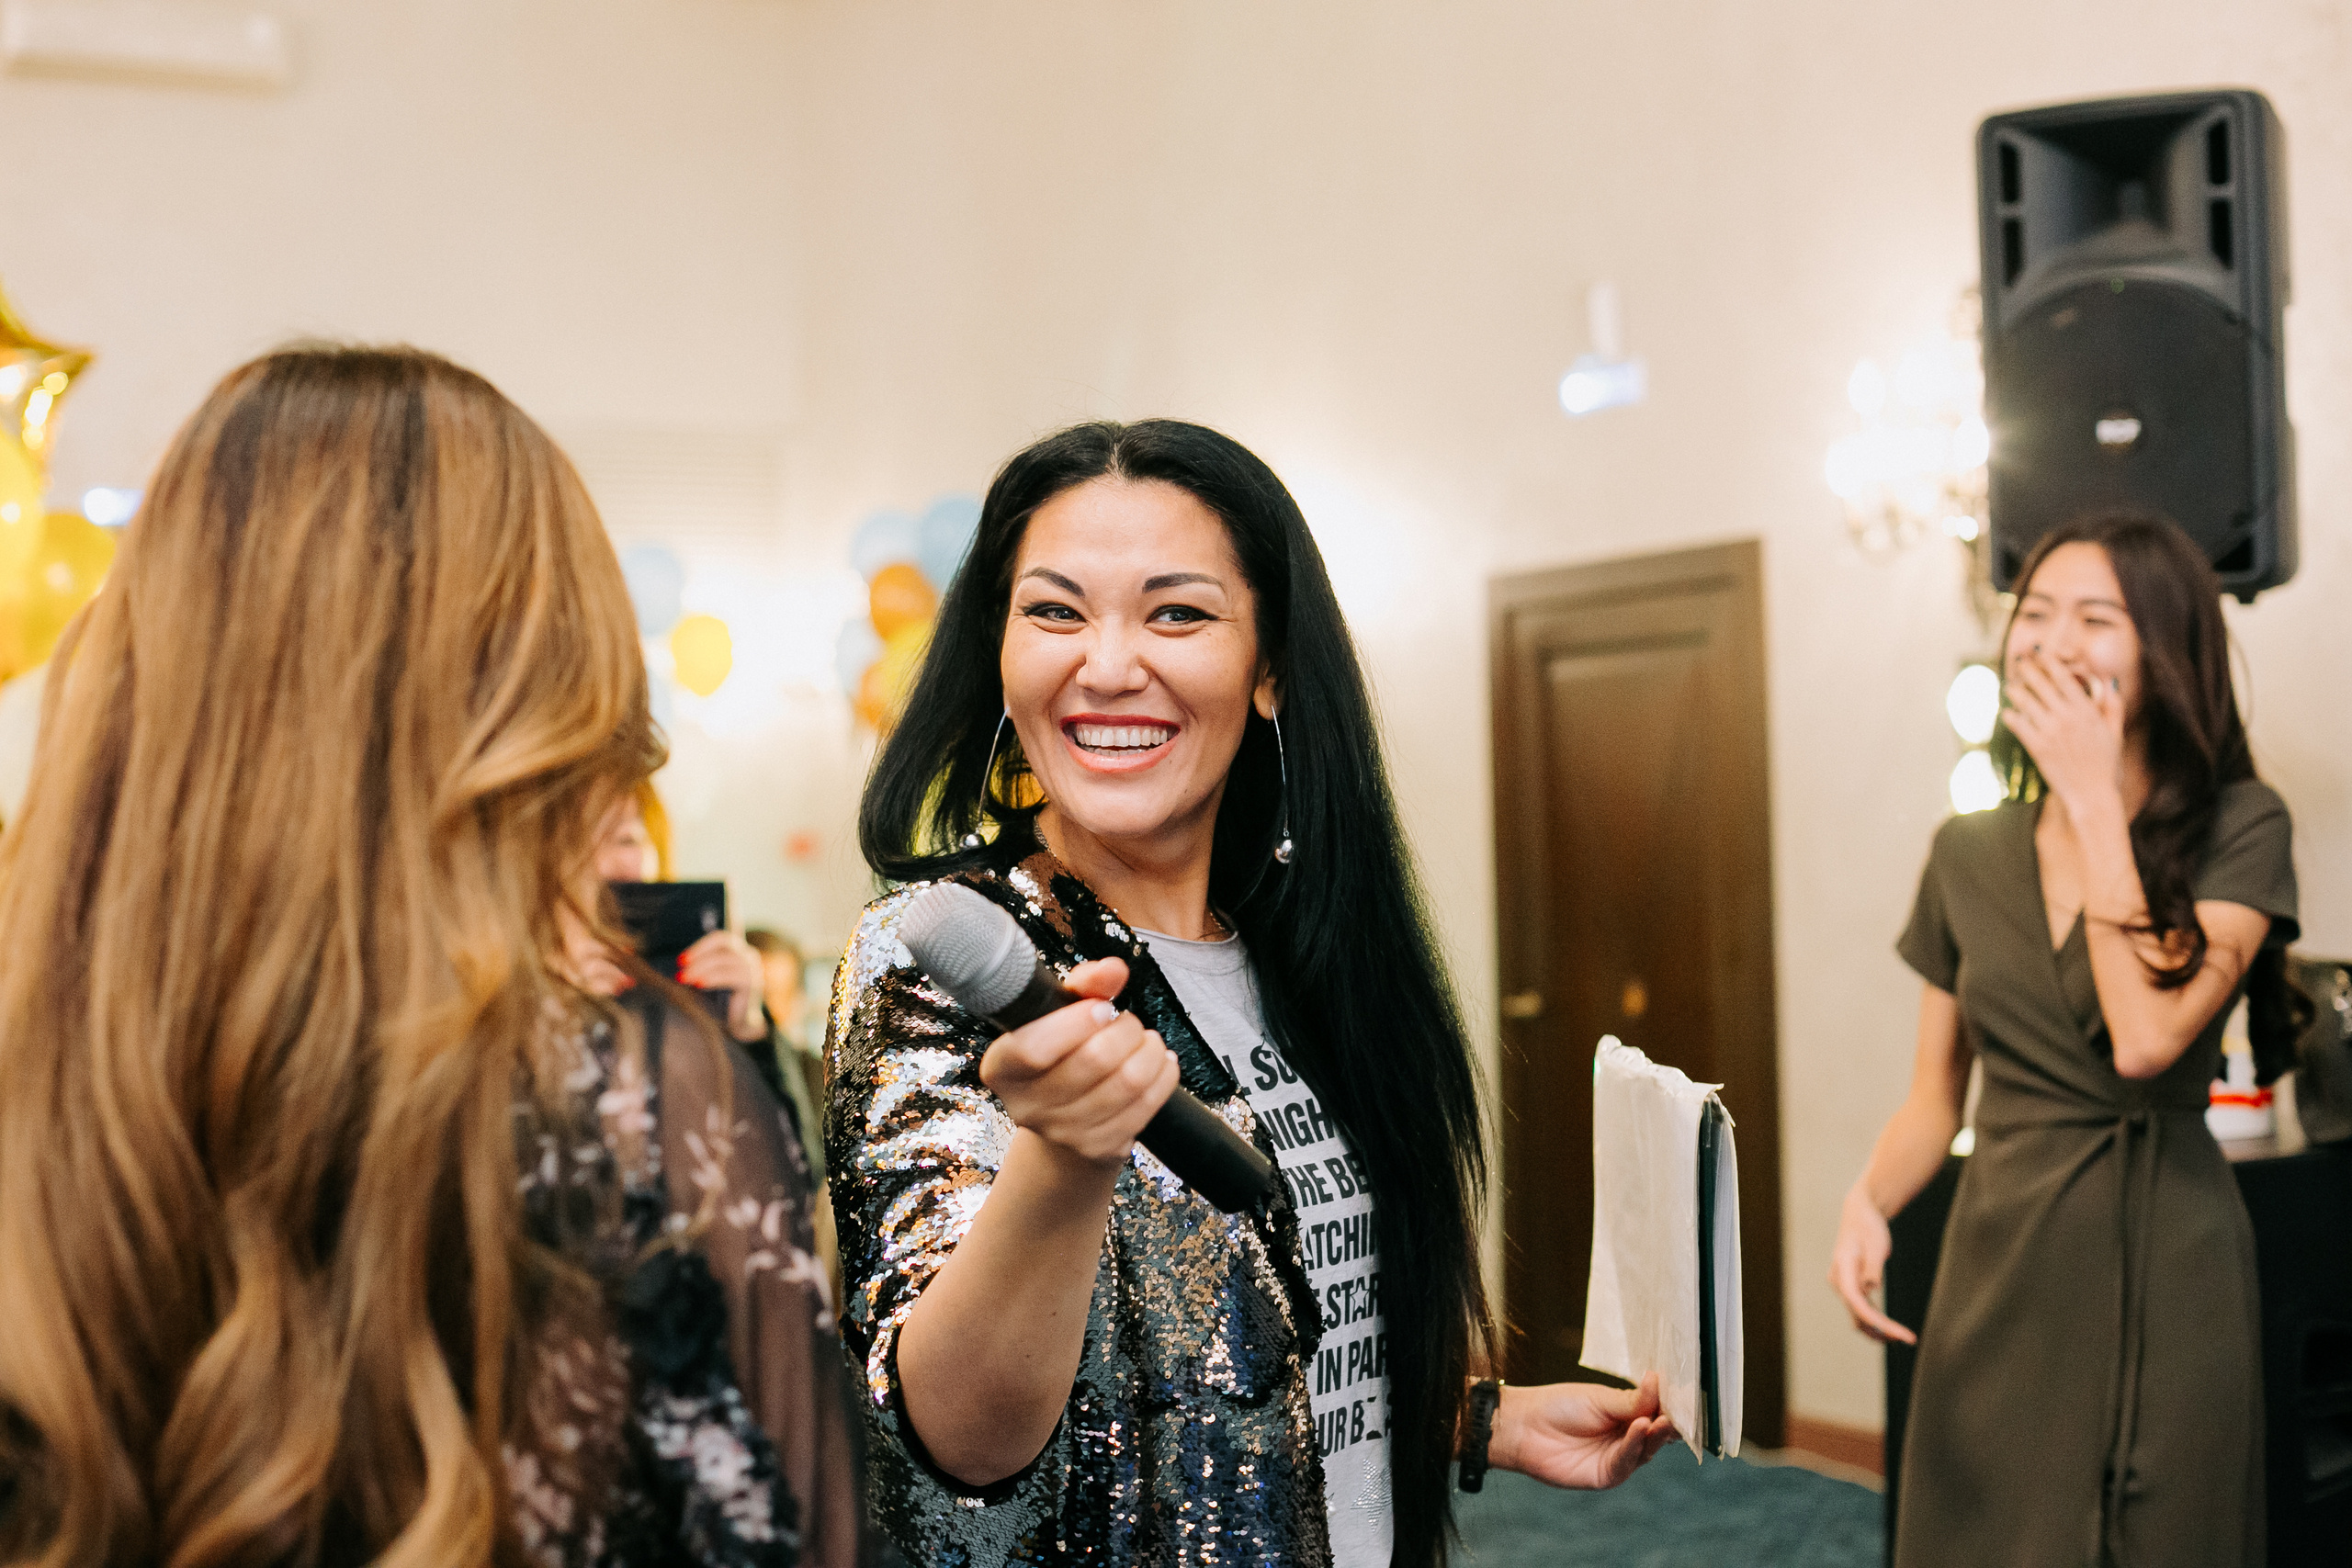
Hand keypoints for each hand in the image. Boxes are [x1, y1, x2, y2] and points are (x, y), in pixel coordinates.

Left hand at [680, 930, 768, 1041]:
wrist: (740, 1023)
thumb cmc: (721, 1000)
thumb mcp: (710, 979)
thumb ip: (701, 967)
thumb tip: (678, 963)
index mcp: (738, 951)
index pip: (720, 939)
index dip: (699, 946)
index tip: (680, 960)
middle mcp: (748, 956)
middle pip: (722, 945)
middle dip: (698, 954)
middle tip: (680, 967)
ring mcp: (751, 969)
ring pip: (724, 960)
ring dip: (700, 967)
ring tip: (683, 978)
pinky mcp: (751, 984)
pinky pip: (731, 976)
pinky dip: (712, 978)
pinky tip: (699, 984)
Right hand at [979, 957, 1178, 1169]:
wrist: (1065, 1120)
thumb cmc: (1061, 1054)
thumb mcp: (1060, 1014)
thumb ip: (1084, 984)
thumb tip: (1114, 970)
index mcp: (1002, 1068)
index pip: (1032, 1049)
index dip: (1074, 1024)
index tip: (1102, 1007)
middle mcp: (1026, 1107)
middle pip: (1092, 1061)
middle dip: (1125, 1029)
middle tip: (1128, 1021)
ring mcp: (1064, 1134)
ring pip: (1127, 1083)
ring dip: (1150, 1051)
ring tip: (1147, 1040)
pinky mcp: (1099, 1149)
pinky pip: (1146, 1107)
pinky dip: (1163, 1076)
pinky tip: (1160, 1063)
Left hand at [1491, 1373, 1677, 1489]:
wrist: (1525, 1427)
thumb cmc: (1559, 1406)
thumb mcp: (1599, 1398)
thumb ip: (1631, 1399)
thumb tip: (1658, 1380)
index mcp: (1627, 1414)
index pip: (1656, 1412)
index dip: (1670, 1406)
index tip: (1686, 1395)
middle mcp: (1627, 1437)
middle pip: (1656, 1433)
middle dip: (1669, 1423)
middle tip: (1677, 1412)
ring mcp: (1619, 1457)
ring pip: (1646, 1449)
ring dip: (1656, 1434)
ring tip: (1662, 1420)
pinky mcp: (1607, 1475)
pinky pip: (1627, 1461)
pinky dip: (1635, 1444)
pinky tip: (1640, 1428)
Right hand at [1829, 1184, 1913, 1344]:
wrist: (1860, 1214)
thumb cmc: (1869, 1227)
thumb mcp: (1876, 1245)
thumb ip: (1873, 1268)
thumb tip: (1871, 1288)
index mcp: (1842, 1271)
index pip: (1858, 1304)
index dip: (1879, 1323)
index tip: (1900, 1334)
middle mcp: (1838, 1282)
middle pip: (1857, 1315)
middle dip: (1881, 1331)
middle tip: (1908, 1339)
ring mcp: (1843, 1285)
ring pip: (1857, 1316)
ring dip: (1877, 1329)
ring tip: (1902, 1337)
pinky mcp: (1851, 1286)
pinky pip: (1861, 1309)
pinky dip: (1875, 1320)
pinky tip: (1890, 1327)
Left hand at [2002, 649, 2125, 813]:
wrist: (2093, 796)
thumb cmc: (2107, 766)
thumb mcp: (2116, 733)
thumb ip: (2113, 706)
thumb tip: (2110, 682)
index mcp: (2087, 711)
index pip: (2064, 678)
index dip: (2050, 663)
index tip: (2041, 653)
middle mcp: (2067, 718)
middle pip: (2042, 685)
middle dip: (2029, 670)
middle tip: (2019, 661)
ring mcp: (2050, 732)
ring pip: (2026, 703)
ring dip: (2015, 691)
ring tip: (2009, 685)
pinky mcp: (2037, 748)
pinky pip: (2019, 726)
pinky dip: (2011, 717)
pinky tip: (2006, 712)